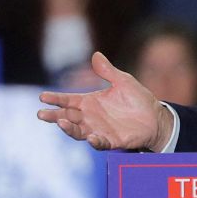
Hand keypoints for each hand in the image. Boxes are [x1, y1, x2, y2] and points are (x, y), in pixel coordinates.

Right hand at [38, 52, 172, 150]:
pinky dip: (94, 141)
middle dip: (54, 116)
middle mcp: (90, 117)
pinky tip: (90, 137)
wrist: (155, 116)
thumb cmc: (137, 99)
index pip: (68, 100)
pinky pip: (100, 143)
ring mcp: (99, 130)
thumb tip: (96, 54)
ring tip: (61, 123)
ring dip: (69, 129)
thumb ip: (108, 71)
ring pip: (78, 131)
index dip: (56, 99)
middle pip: (67, 117)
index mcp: (90, 102)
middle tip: (41, 114)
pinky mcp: (111, 141)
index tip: (42, 97)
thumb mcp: (123, 81)